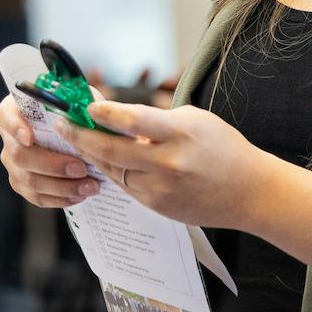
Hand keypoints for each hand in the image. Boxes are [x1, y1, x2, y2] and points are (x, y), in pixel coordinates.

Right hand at [0, 95, 100, 208]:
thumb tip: (91, 113)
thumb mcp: (77, 99)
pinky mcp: (21, 182)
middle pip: (20, 155)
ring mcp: (13, 162)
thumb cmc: (73, 110)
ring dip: (61, 186)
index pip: (5, 116)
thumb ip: (78, 104)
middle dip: (52, 165)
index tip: (30, 138)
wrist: (74, 131)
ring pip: (28, 180)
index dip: (15, 127)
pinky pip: (35, 196)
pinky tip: (79, 195)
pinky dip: (58, 198)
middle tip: (81, 168)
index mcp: (16, 109)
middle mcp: (9, 136)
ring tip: (89, 186)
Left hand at [64, 98, 276, 231]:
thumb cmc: (224, 148)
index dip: (103, 112)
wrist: (249, 193)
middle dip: (80, 135)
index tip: (85, 105)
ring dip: (91, 153)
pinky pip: (125, 185)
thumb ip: (156, 119)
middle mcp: (167, 163)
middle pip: (111, 149)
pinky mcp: (157, 206)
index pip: (131, 120)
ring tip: (75, 138)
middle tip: (62, 123)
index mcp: (180, 134)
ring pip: (112, 169)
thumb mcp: (195, 120)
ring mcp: (160, 189)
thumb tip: (117, 116)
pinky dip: (111, 170)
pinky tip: (102, 158)